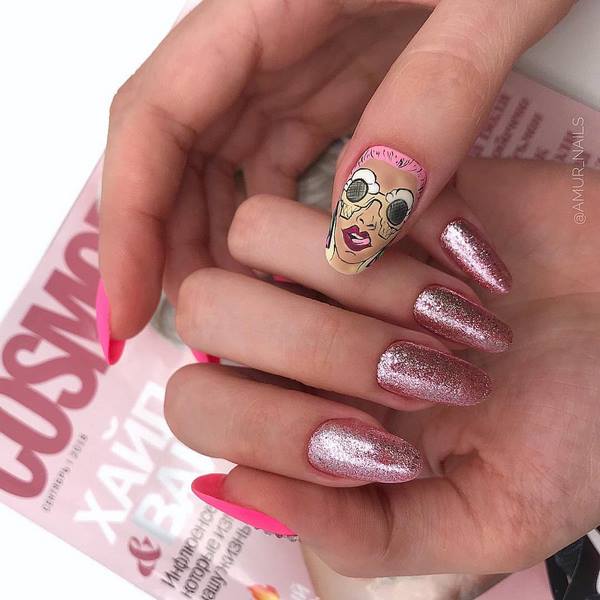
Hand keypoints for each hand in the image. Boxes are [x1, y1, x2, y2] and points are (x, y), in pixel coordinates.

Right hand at [97, 0, 573, 360]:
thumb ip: (438, 92)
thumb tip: (369, 218)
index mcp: (269, 1)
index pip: (156, 116)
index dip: (127, 221)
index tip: (121, 310)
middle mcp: (263, 36)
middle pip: (176, 152)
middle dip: (172, 246)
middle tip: (195, 331)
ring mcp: (295, 64)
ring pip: (221, 165)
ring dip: (220, 242)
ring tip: (241, 311)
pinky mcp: (330, 87)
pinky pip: (276, 163)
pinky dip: (272, 222)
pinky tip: (291, 269)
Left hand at [165, 159, 599, 574]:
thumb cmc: (579, 430)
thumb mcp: (480, 518)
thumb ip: (362, 532)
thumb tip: (233, 485)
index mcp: (305, 407)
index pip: (197, 403)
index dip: (271, 426)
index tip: (381, 443)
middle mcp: (304, 326)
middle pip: (207, 307)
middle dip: (320, 348)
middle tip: (424, 373)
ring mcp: (340, 252)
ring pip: (256, 230)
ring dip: (369, 285)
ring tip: (458, 315)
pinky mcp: (392, 189)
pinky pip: (353, 180)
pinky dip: (425, 230)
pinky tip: (482, 262)